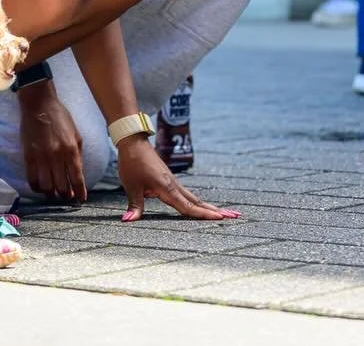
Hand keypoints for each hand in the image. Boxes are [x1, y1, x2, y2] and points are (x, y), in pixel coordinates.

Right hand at [19, 82, 85, 200]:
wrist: (39, 105)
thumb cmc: (60, 118)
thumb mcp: (76, 134)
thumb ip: (77, 154)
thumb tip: (78, 173)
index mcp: (71, 150)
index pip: (77, 178)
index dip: (80, 192)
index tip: (81, 199)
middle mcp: (57, 156)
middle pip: (62, 186)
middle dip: (65, 195)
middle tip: (66, 196)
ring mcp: (41, 157)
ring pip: (47, 186)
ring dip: (51, 193)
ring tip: (53, 193)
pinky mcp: (28, 156)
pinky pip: (32, 179)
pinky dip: (36, 187)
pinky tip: (40, 187)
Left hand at [115, 135, 238, 221]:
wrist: (133, 142)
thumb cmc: (132, 163)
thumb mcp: (131, 185)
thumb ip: (135, 205)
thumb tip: (128, 221)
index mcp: (167, 188)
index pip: (187, 206)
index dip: (203, 214)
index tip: (220, 218)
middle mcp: (174, 185)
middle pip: (198, 202)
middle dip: (216, 211)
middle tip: (235, 216)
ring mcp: (173, 182)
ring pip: (194, 197)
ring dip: (209, 206)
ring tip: (225, 213)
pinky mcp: (169, 180)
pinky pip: (186, 194)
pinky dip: (197, 201)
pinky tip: (201, 205)